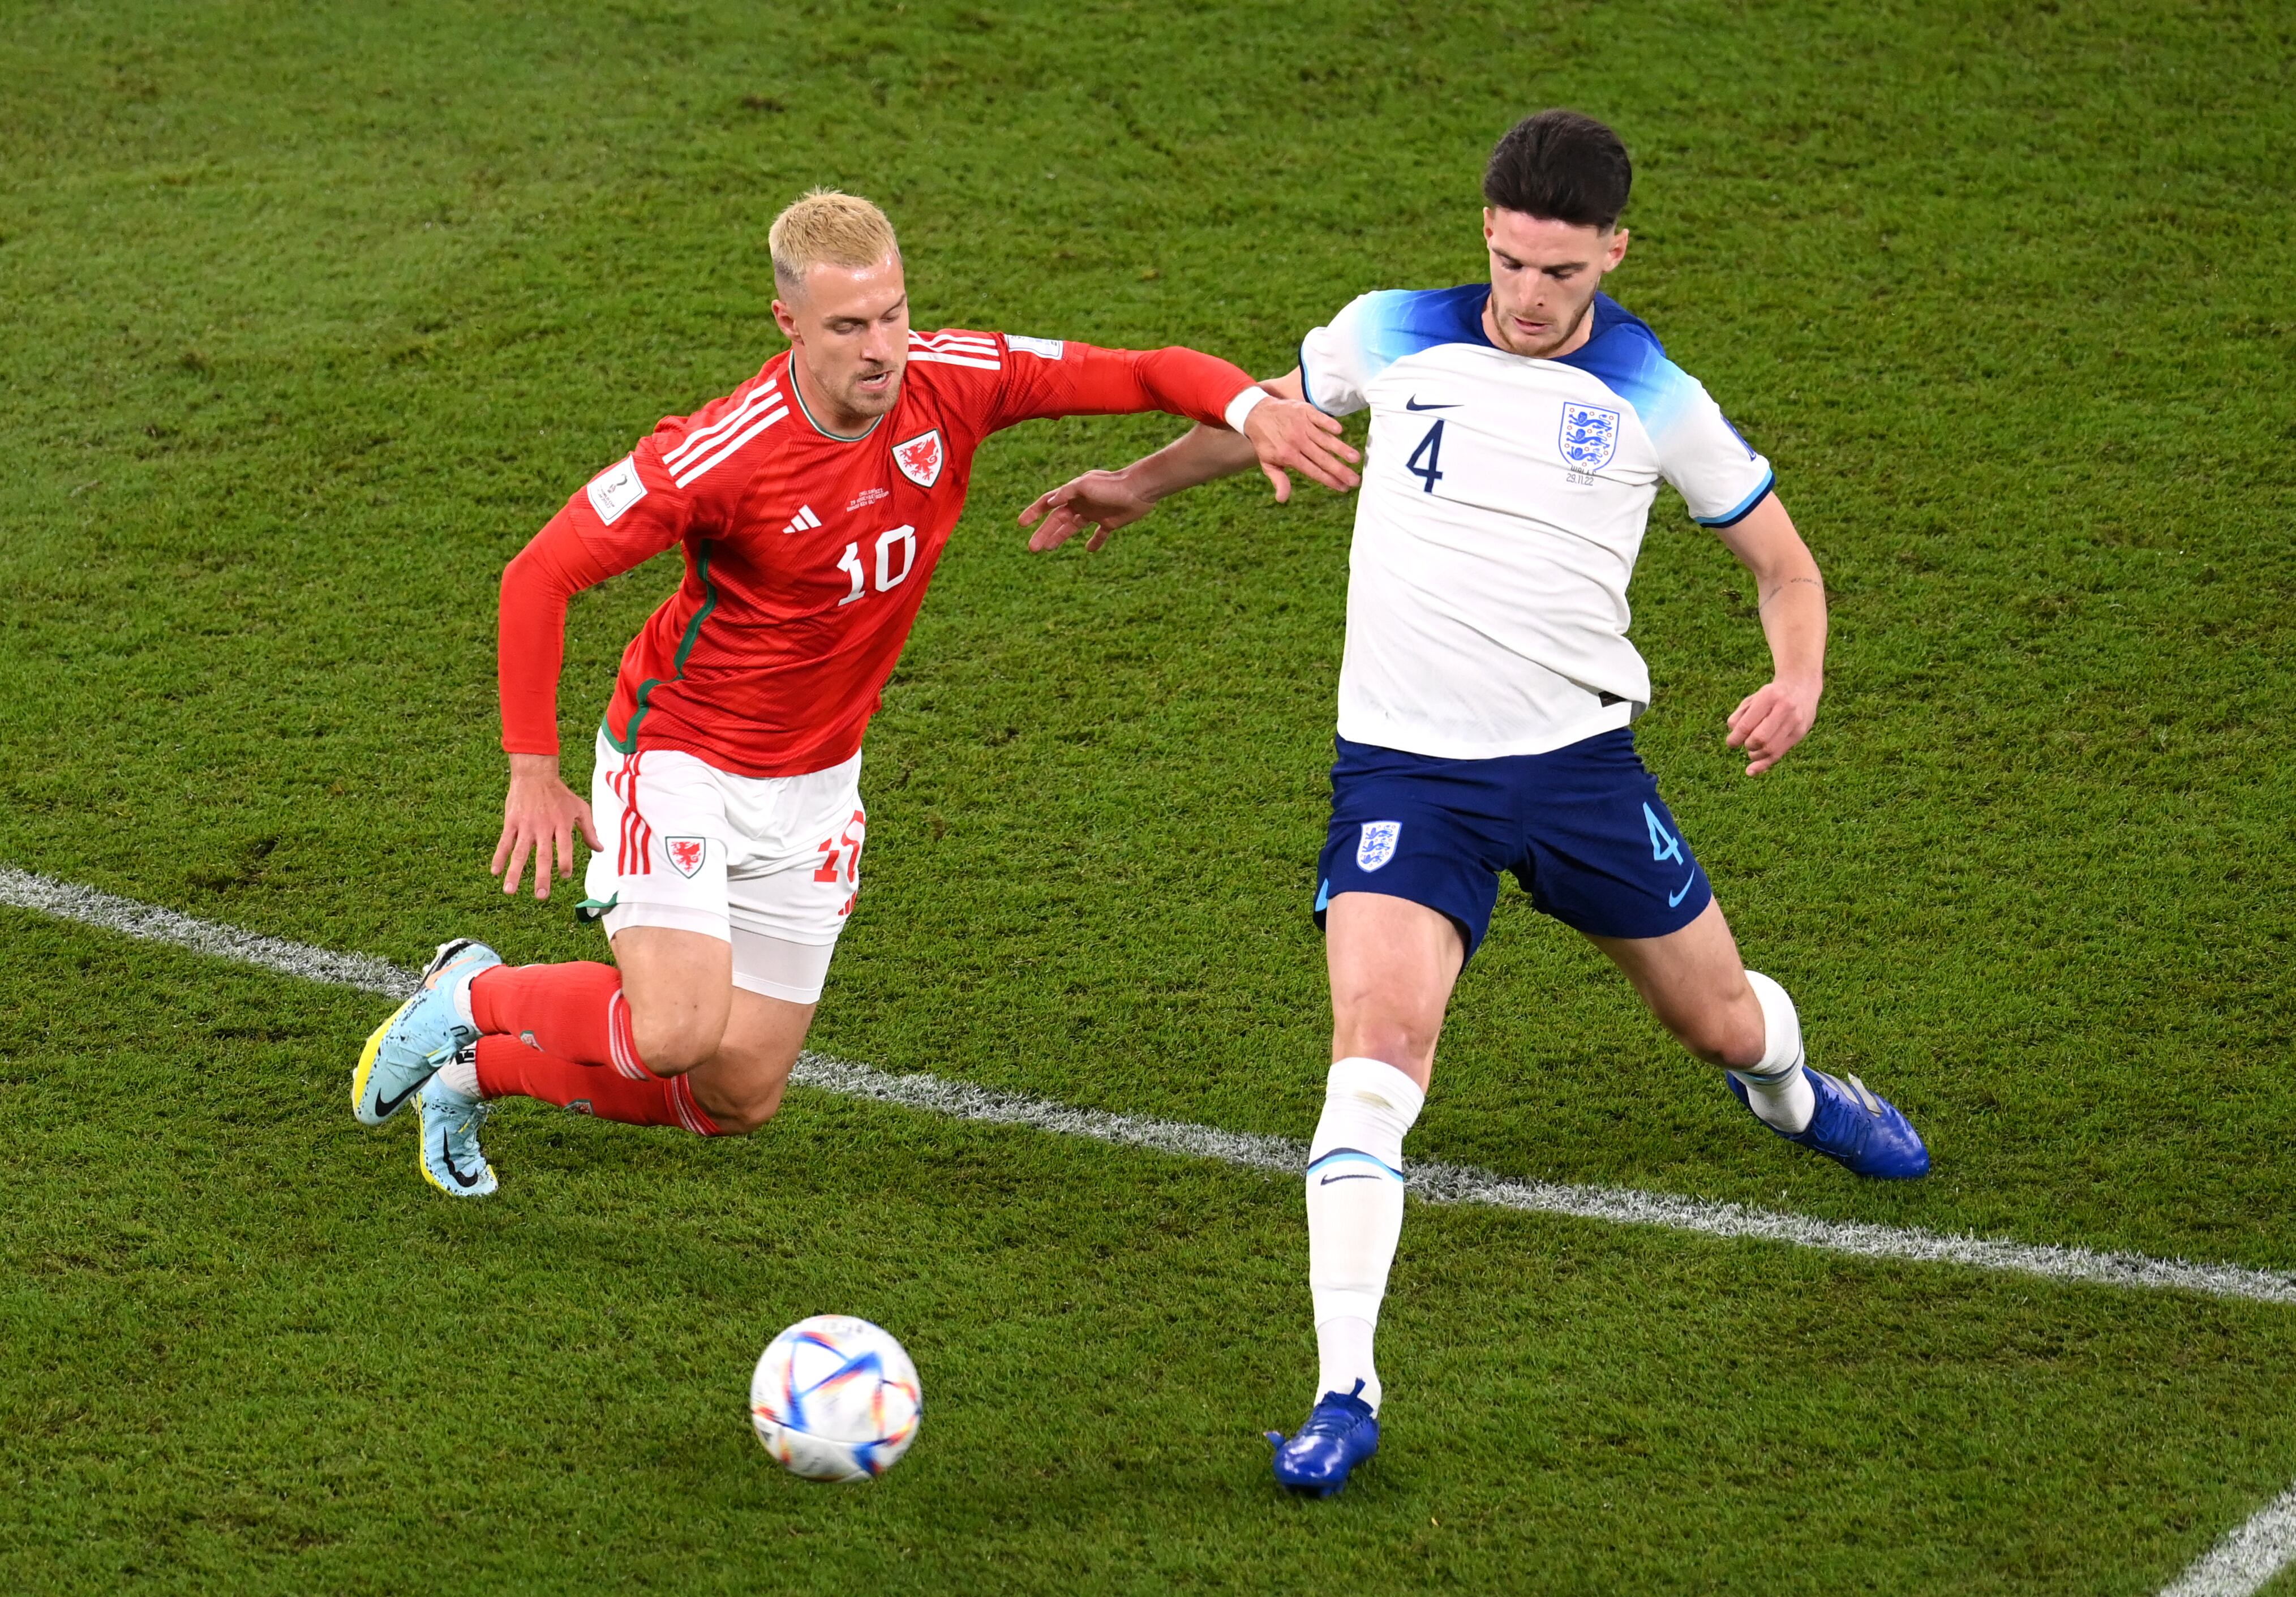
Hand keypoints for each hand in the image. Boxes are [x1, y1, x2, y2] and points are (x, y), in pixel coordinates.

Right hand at [492, 752, 601, 897]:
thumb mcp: (580, 808)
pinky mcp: (511, 822)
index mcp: (562, 824)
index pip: (565, 847)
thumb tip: (600, 850)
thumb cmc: (561, 794)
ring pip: (519, 853)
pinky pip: (504, 842)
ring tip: (510, 891)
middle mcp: (543, 827)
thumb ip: (590, 830)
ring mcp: (526, 825)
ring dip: (514, 873)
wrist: (535, 775)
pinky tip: (494, 872)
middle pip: (543, 855)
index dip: (565, 861)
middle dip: (542, 876)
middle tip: (541, 896)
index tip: (565, 875)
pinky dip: (499, 857)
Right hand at [1018, 468, 1156, 553]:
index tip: (1021, 524)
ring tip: (1048, 549)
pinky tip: (1089, 550)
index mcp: (1073, 493)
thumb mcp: (1086, 485)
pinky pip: (1099, 535)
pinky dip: (1094, 542)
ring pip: (1072, 528)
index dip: (1033, 512)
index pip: (1048, 503)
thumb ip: (1067, 492)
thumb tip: (1049, 502)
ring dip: (1060, 538)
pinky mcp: (1109, 522)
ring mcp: (1094, 513)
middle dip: (1044, 533)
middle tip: (1033, 549)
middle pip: (1057, 520)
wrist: (1140, 489)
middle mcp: (1081, 503)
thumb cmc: (1112, 485)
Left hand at [1243, 396, 1359, 499]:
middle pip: (1322, 458)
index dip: (1329, 480)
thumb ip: (1279, 480)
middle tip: (1356, 479)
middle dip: (1340, 470)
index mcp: (1289, 456)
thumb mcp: (1268, 463)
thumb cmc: (1266, 442)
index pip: (1313, 471)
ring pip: (1324, 439)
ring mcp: (1301, 425)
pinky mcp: (1304, 411)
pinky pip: (1319, 418)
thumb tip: (1282, 499)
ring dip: (1340, 449)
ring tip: (1355, 458)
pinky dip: (1328, 424)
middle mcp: (1297, 441)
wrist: (1257, 413)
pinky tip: (1340, 432)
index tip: (1344, 488)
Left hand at [1726, 677, 1821, 775]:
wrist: (1802, 687)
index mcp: (1768, 697)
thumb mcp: (1753, 699)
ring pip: (1771, 749)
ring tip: (1752, 751)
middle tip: (1745, 744)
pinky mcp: (1800, 732)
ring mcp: (1795, 721)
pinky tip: (1752, 770)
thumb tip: (1733, 737)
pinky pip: (1780, 753)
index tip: (1731, 743)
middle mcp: (1785, 708)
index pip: (1747, 725)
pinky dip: (1764, 764)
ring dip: (1755, 755)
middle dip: (1748, 746)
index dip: (1735, 738)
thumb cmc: (1771, 695)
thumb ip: (1739, 716)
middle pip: (1760, 739)